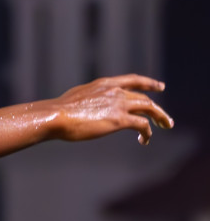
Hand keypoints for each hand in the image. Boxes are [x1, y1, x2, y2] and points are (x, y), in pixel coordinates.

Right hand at [47, 75, 172, 145]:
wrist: (56, 115)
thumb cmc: (58, 110)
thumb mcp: (75, 98)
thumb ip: (86, 100)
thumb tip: (83, 107)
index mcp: (104, 84)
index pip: (132, 80)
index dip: (148, 83)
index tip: (159, 86)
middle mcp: (115, 91)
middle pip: (143, 98)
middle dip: (156, 108)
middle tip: (163, 118)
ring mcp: (119, 104)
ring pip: (149, 108)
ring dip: (159, 117)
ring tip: (165, 126)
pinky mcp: (120, 120)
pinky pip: (142, 125)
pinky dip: (147, 132)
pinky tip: (144, 140)